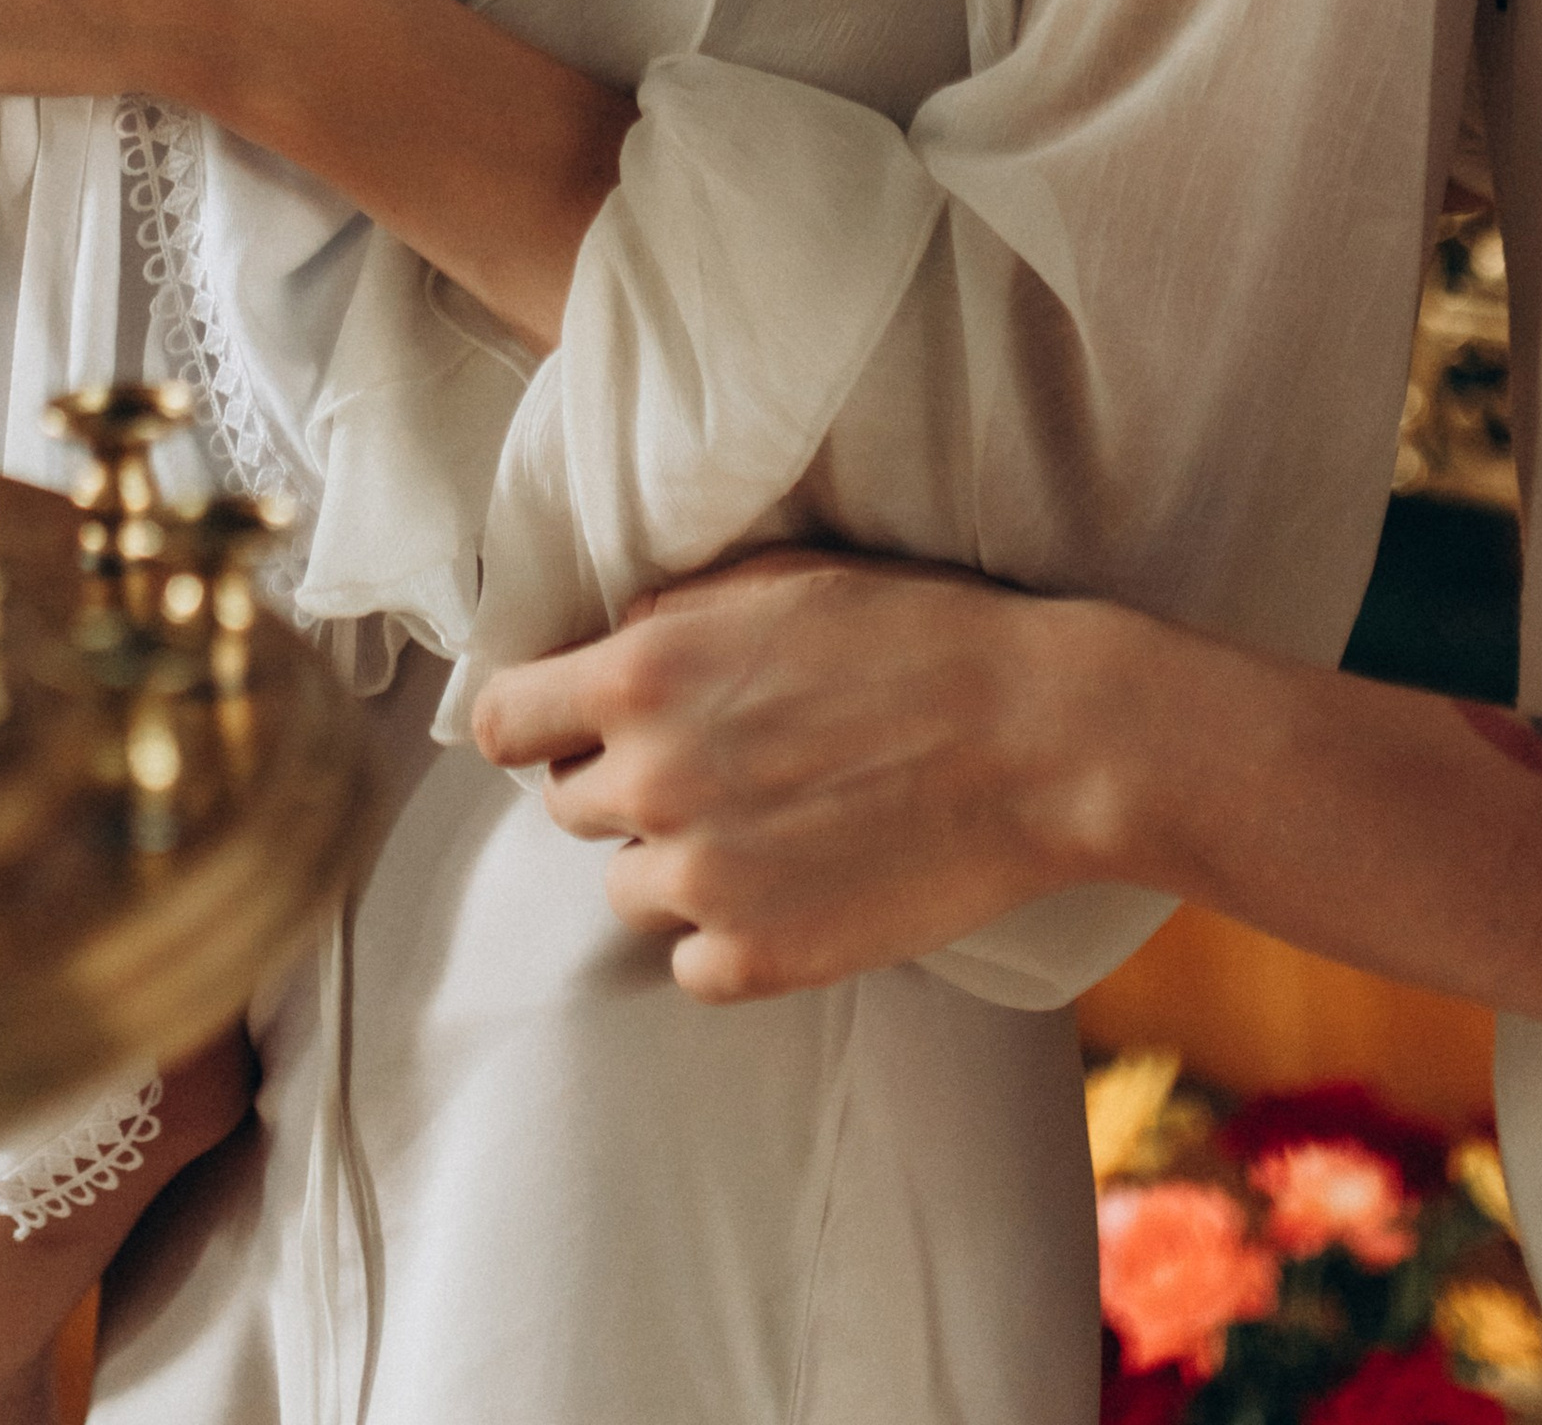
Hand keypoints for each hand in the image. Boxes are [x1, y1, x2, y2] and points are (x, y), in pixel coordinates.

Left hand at [471, 546, 1112, 1000]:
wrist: (1040, 739)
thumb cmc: (915, 635)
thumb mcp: (773, 578)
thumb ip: (666, 617)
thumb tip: (603, 646)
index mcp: (638, 676)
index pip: (500, 722)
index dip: (533, 720)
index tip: (570, 723)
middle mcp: (650, 782)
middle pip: (565, 806)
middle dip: (619, 782)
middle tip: (710, 763)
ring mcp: (703, 882)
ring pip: (627, 886)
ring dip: (673, 860)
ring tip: (765, 823)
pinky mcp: (761, 960)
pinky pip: (688, 963)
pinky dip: (724, 936)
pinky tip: (788, 887)